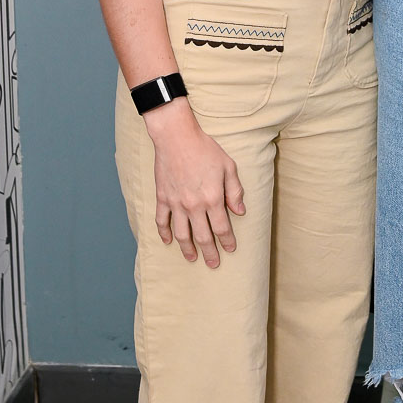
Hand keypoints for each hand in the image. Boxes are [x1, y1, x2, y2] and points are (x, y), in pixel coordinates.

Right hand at [144, 98, 245, 265]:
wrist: (176, 137)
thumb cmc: (205, 149)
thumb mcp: (228, 166)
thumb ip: (234, 191)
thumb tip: (240, 211)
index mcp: (212, 198)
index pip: (221, 227)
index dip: (227, 241)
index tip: (231, 249)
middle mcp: (194, 205)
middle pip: (202, 236)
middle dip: (209, 253)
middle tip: (213, 264)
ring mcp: (176, 203)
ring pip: (182, 234)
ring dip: (187, 249)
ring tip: (192, 258)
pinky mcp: (162, 198)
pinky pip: (162, 221)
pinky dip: (164, 233)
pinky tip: (168, 241)